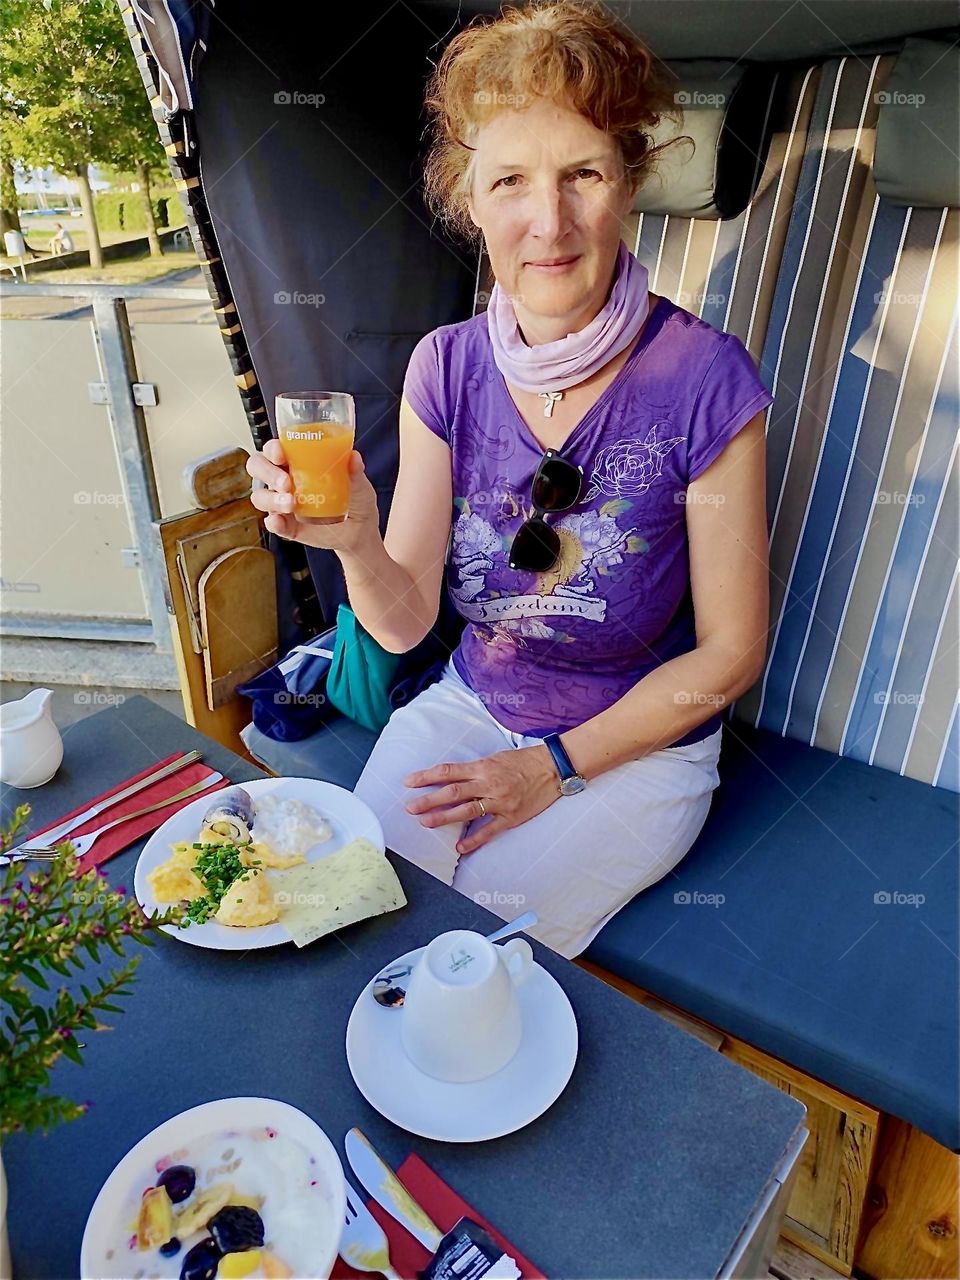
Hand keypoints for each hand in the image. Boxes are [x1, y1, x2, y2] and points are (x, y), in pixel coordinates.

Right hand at [245, 438, 380, 553]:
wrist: (360, 530)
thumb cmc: (355, 497)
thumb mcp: (358, 482)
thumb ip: (355, 470)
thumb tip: (354, 457)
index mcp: (297, 461)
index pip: (274, 449)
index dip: (272, 448)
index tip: (280, 453)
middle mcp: (284, 479)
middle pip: (258, 467)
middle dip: (267, 473)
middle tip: (286, 483)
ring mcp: (282, 503)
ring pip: (260, 496)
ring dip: (271, 499)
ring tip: (291, 504)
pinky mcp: (287, 525)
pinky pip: (272, 523)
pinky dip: (273, 522)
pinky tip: (280, 521)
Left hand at [402, 745, 561, 853]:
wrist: (553, 767)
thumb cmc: (524, 761)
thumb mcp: (496, 758)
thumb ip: (475, 769)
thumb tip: (452, 777)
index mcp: (483, 767)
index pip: (449, 771)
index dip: (427, 776)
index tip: (409, 782)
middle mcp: (489, 784)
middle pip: (453, 792)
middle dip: (429, 800)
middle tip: (410, 807)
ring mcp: (500, 801)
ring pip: (467, 811)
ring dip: (444, 818)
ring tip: (426, 823)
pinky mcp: (511, 816)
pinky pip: (490, 830)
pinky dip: (474, 840)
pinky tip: (460, 848)